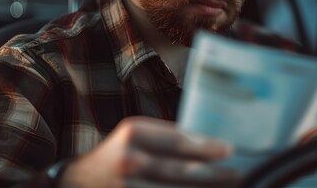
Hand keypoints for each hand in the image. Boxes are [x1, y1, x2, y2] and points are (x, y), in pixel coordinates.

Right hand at [59, 116, 239, 186]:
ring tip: (228, 187)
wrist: (78, 183)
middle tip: (238, 175)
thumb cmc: (116, 155)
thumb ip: (167, 138)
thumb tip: (210, 144)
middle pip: (183, 173)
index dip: (207, 148)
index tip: (229, 151)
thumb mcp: (136, 135)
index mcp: (135, 134)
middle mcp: (131, 161)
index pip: (179, 142)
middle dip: (216, 176)